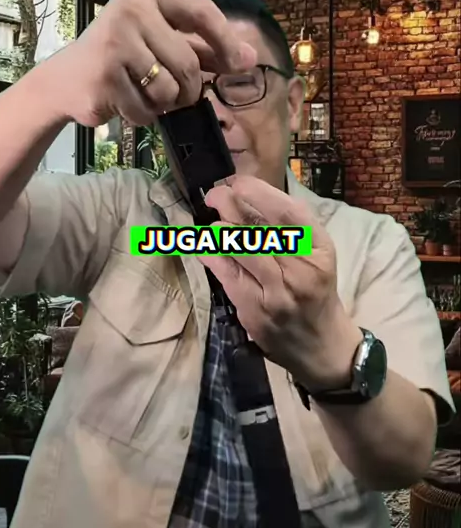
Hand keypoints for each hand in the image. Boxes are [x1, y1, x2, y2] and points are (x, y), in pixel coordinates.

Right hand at [42, 0, 256, 127]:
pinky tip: (126, 102)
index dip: (227, 42)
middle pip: (188, 62)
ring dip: (167, 104)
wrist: (67, 79)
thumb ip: (204, 47)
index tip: (242, 64)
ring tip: (147, 94)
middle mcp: (130, 9)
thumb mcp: (161, 40)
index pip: (203, 12)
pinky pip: (146, 109)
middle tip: (180, 94)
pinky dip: (145, 115)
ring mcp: (115, 41)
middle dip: (190, 88)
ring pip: (170, 89)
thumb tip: (249, 58)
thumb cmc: (123, 56)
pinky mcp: (104, 75)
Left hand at [199, 175, 362, 391]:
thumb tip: (249, 195)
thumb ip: (290, 227)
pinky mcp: (255, 311)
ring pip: (240, 250)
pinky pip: (227, 275)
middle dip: (230, 205)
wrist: (322, 346)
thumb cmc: (316, 290)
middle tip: (215, 194)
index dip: (259, 192)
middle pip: (259, 229)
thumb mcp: (317, 254)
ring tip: (212, 217)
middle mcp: (300, 270)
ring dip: (219, 228)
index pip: (289, 212)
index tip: (238, 182)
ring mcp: (276, 293)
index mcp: (319, 250)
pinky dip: (212, 255)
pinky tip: (204, 245)